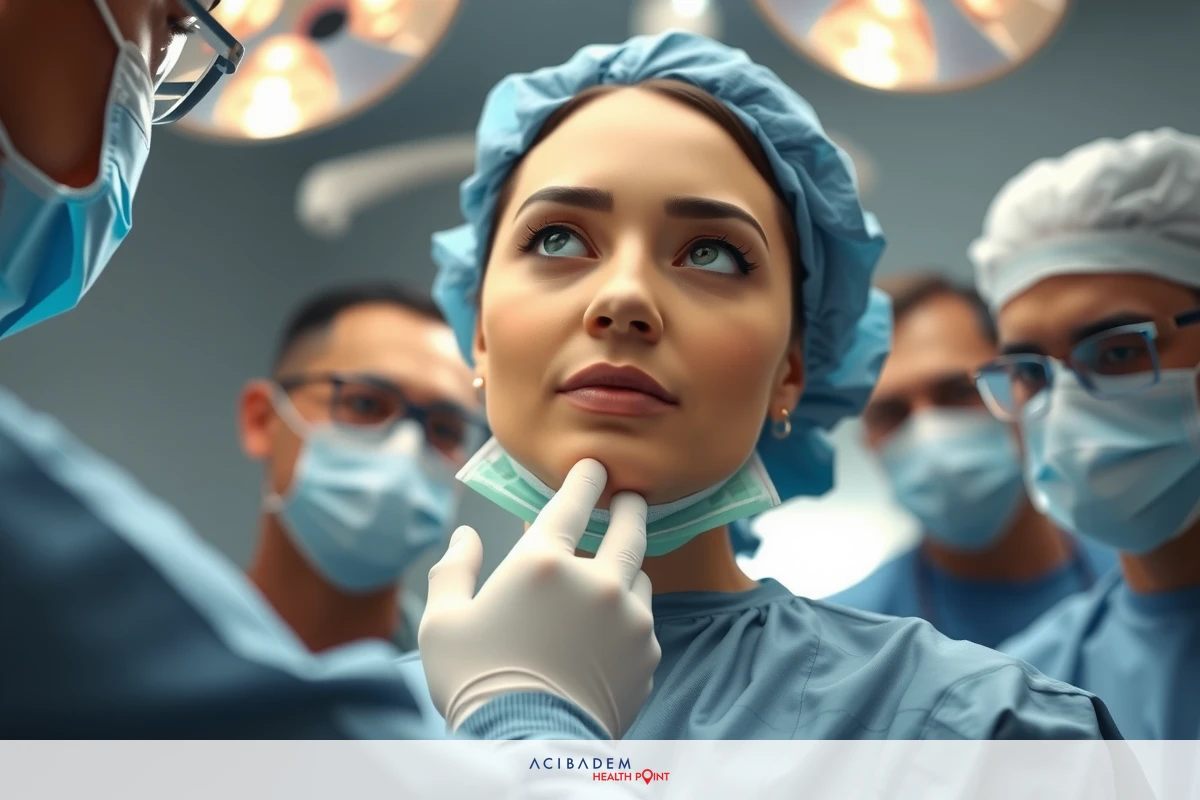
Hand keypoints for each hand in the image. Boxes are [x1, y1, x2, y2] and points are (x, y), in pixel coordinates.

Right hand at [418, 458, 658, 737]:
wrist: (526, 748)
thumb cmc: (475, 683)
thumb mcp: (442, 622)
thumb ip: (454, 570)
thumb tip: (466, 537)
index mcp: (543, 564)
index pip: (573, 502)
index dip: (584, 478)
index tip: (593, 466)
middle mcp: (596, 582)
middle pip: (629, 528)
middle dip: (630, 506)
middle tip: (629, 498)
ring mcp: (629, 618)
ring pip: (640, 577)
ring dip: (628, 569)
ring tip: (615, 574)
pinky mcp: (647, 654)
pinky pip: (643, 622)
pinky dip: (629, 618)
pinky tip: (611, 631)